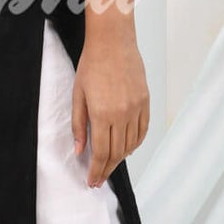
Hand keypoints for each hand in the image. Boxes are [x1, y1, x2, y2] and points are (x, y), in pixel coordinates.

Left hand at [71, 28, 150, 186]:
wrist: (113, 42)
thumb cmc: (92, 65)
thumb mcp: (78, 95)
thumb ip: (79, 125)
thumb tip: (80, 151)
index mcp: (102, 114)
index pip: (102, 153)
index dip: (97, 170)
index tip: (92, 181)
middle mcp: (122, 114)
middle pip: (117, 153)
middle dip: (107, 169)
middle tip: (99, 179)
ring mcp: (136, 108)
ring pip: (131, 144)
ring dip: (121, 159)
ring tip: (110, 165)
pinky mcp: (145, 102)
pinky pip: (143, 130)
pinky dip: (135, 143)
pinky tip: (127, 149)